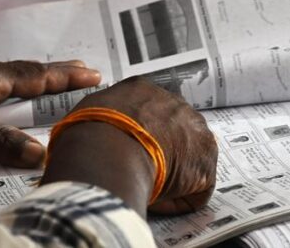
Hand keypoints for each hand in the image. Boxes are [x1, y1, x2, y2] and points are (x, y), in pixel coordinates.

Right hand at [43, 77, 216, 215]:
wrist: (106, 149)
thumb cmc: (87, 133)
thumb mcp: (85, 112)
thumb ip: (98, 116)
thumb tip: (92, 126)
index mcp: (141, 89)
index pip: (148, 112)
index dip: (141, 135)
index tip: (129, 150)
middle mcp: (173, 103)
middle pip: (175, 131)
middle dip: (162, 151)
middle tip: (141, 170)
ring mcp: (194, 129)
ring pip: (189, 158)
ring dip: (173, 174)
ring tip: (148, 187)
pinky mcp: (205, 160)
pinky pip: (195, 187)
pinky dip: (178, 199)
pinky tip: (157, 199)